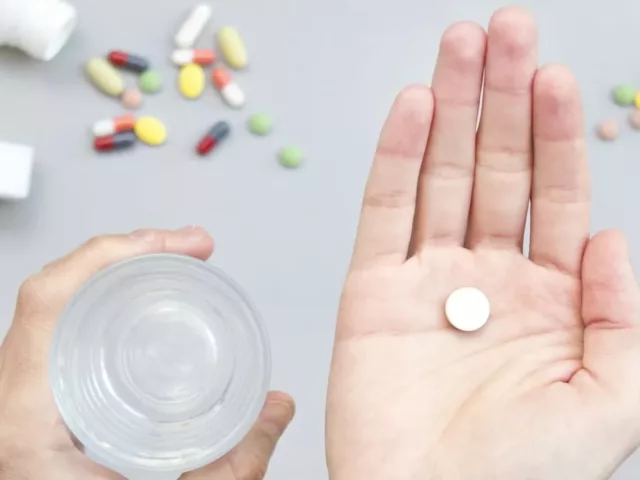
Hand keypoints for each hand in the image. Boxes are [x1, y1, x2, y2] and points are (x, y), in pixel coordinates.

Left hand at [0, 228, 293, 479]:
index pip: (47, 303)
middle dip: (127, 254)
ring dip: (112, 275)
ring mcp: (20, 402)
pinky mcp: (36, 407)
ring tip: (167, 264)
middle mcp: (14, 403)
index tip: (175, 245)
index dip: (110, 254)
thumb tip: (276, 408)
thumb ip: (234, 463)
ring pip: (53, 309)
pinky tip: (136, 309)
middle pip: (53, 292)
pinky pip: (59, 333)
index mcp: (27, 422)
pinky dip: (101, 306)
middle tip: (187, 246)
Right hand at [327, 7, 639, 479]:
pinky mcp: (371, 291)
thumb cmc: (519, 477)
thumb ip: (622, 318)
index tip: (551, 75)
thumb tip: (613, 236)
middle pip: (496, 169)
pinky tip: (414, 110)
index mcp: (547, 300)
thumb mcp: (610, 403)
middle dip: (499, 99)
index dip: (554, 134)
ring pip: (438, 176)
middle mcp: (484, 279)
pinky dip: (396, 159)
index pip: (554, 196)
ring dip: (450, 111)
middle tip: (500, 31)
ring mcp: (425, 280)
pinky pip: (384, 213)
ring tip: (457, 49)